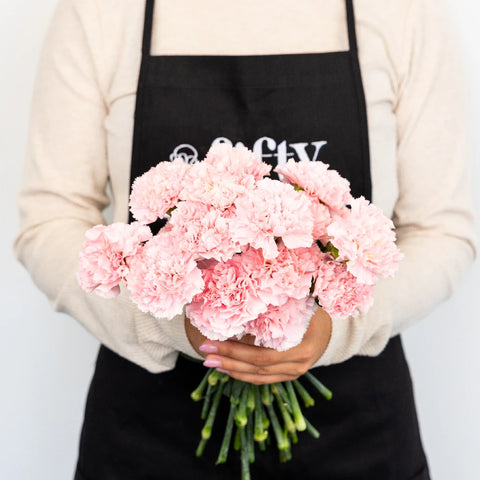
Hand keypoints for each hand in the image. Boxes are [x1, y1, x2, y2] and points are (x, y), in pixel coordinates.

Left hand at [184, 307, 331, 384]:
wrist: (332, 327)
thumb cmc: (312, 309)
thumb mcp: (297, 305)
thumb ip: (276, 307)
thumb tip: (242, 302)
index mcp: (301, 346)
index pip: (262, 354)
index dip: (235, 351)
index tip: (210, 342)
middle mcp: (299, 364)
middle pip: (258, 367)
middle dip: (228, 361)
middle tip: (204, 354)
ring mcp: (295, 372)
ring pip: (260, 376)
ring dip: (233, 370)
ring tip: (211, 363)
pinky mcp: (290, 375)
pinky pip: (265, 379)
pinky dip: (245, 375)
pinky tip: (228, 370)